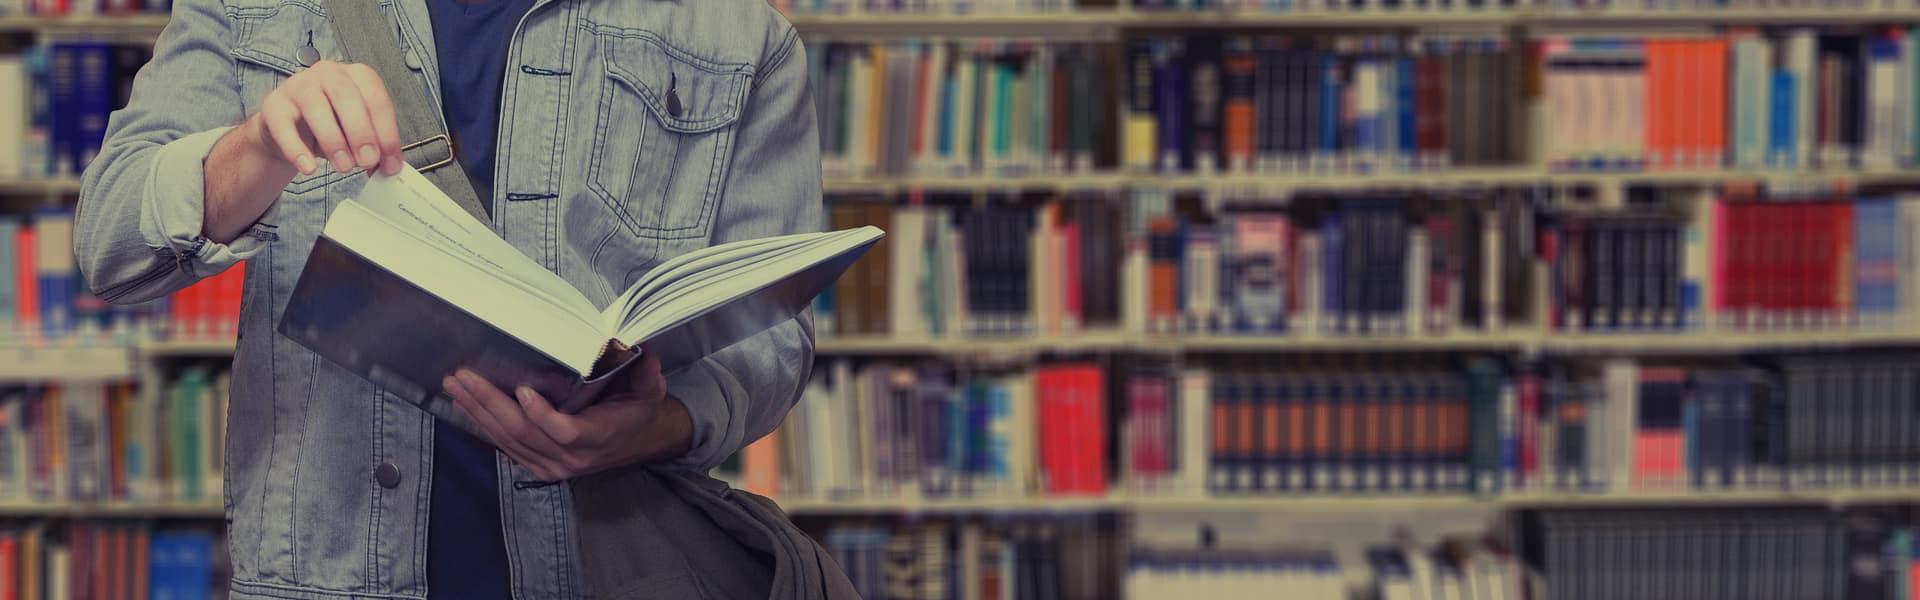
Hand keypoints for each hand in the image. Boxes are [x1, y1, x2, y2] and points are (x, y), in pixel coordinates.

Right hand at [246, 59, 403, 177]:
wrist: (289, 130)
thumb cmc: (330, 126)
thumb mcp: (357, 134)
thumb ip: (375, 147)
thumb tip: (389, 168)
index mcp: (356, 76)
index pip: (376, 99)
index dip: (386, 133)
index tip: (390, 163)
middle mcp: (328, 74)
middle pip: (346, 96)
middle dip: (361, 132)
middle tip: (367, 161)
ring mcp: (298, 85)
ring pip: (315, 106)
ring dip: (333, 141)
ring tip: (343, 167)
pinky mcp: (274, 105)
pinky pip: (283, 125)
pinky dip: (297, 149)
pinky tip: (309, 167)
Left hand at [442, 351, 693, 480]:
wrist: (641, 441)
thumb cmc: (640, 411)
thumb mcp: (650, 391)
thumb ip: (647, 375)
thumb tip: (645, 355)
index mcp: (597, 437)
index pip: (564, 431)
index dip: (541, 414)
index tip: (522, 390)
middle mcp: (571, 457)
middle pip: (523, 433)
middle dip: (489, 403)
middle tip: (464, 378)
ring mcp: (552, 466)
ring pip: (508, 440)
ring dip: (478, 412)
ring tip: (455, 387)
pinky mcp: (540, 466)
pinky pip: (506, 447)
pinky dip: (484, 425)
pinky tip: (465, 406)